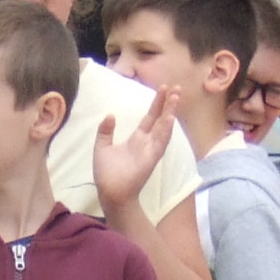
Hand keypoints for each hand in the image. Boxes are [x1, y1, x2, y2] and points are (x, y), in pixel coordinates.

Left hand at [93, 87, 177, 215]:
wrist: (110, 191)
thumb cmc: (107, 173)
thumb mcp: (102, 147)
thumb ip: (105, 131)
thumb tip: (110, 115)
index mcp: (137, 139)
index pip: (150, 117)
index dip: (157, 103)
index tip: (164, 88)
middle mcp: (147, 143)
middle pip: (161, 119)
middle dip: (169, 103)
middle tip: (177, 87)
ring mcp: (151, 150)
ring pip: (164, 128)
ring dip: (171, 112)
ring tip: (176, 97)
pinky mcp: (151, 158)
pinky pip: (161, 143)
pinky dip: (166, 130)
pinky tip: (170, 118)